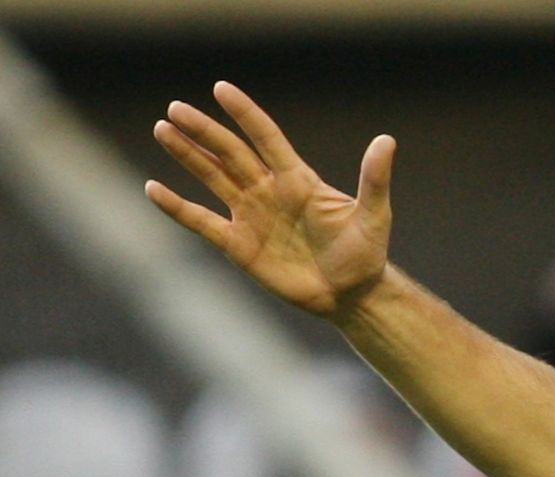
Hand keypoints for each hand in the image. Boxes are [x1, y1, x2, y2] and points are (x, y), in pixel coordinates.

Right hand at [147, 82, 394, 320]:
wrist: (352, 295)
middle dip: (204, 131)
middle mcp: (269, 191)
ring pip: (212, 177)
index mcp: (297, 179)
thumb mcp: (374, 216)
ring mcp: (251, 216)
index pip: (266, 138)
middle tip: (176, 109)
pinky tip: (153, 188)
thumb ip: (374, 179)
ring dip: (188, 155)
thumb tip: (387, 141)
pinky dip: (178, 207)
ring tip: (163, 130)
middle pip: (230, 153)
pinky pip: (202, 221)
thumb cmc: (365, 254)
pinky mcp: (239, 245)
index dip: (245, 114)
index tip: (221, 89)